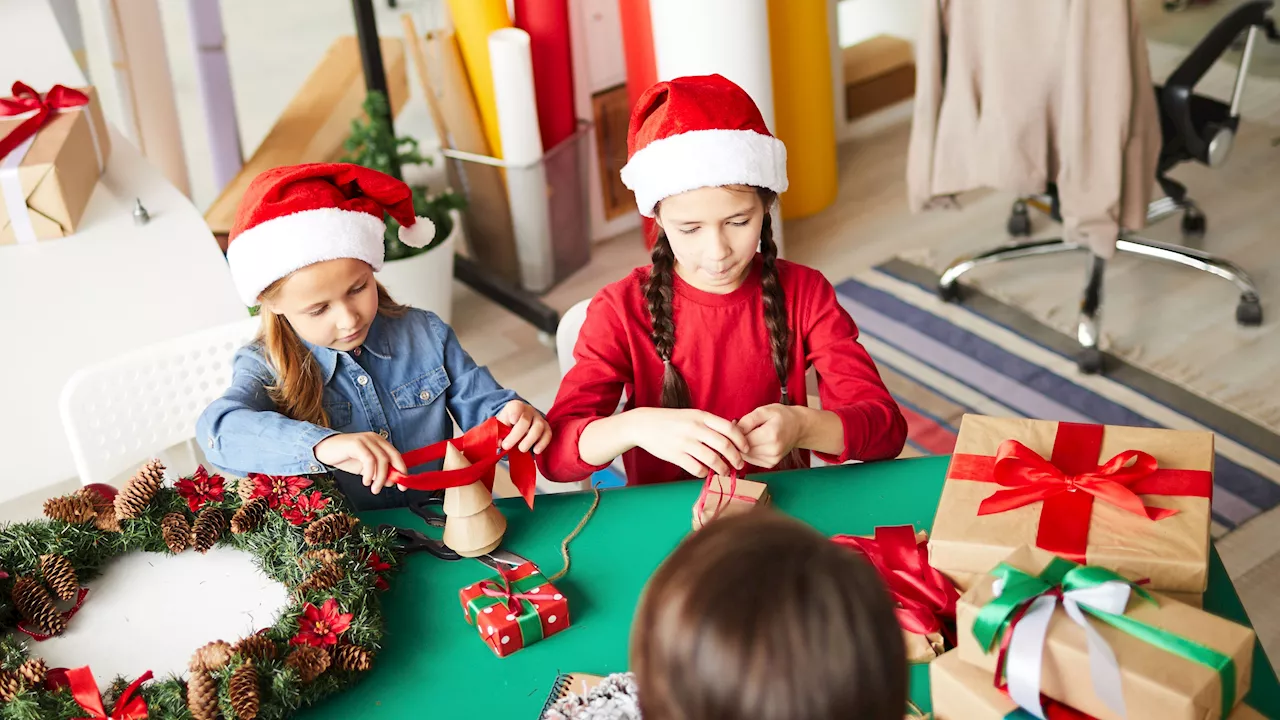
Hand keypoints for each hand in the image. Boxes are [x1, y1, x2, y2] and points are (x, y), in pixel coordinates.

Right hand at [314, 433, 407, 494]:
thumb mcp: (365, 468)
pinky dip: (370, 473)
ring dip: (380, 478)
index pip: (396, 456)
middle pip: (391, 457)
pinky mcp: (357, 444)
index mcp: (380, 443)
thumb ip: (378, 472)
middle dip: (393, 475)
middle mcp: (375, 439)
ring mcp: (366, 440)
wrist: (324, 450)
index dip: (402, 471)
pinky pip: (369, 460)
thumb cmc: (346, 458)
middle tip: (390, 488)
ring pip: (381, 460)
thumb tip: (391, 482)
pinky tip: (366, 481)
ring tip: (373, 488)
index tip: (403, 487)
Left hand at [497, 400, 551, 453]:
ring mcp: (539, 418)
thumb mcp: (500, 426)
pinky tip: (536, 451)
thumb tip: (499, 444)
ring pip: (538, 427)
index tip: (512, 421)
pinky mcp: (546, 428)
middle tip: (507, 446)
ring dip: (529, 440)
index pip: (516, 407)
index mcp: (515, 407)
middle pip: (525, 420)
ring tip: (522, 449)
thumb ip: (499, 434)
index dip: (515, 413)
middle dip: (516, 435)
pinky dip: (542, 443)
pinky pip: (548, 434)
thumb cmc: (508, 425)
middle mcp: (529, 411)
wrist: (518, 424)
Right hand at [627, 408, 749, 477]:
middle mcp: (695, 428)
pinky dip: (705, 473)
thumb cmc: (672, 421)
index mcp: (702, 416)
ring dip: (722, 468)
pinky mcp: (675, 455)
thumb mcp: (692, 415)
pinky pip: (697, 468)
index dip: (741, 441)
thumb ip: (710, 424)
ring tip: (725, 471)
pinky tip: (705, 472)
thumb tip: (733, 437)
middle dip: (736, 458)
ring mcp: (685, 442)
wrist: (644, 424)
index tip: (746, 449)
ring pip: (712, 459)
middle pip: (724, 445)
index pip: (729, 428)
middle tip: (739, 465)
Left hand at [737, 404, 803, 468]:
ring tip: (752, 434)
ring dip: (743, 447)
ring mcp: (773, 459)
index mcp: (771, 435)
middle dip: (739, 440)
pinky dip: (750, 452)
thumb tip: (734, 431)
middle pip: (743, 450)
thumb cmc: (781, 416)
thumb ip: (748, 420)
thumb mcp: (764, 411)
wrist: (798, 427)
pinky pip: (752, 460)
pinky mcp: (771, 464)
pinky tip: (756, 442)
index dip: (736, 433)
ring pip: (746, 456)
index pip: (743, 440)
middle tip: (744, 428)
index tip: (738, 424)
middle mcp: (773, 450)